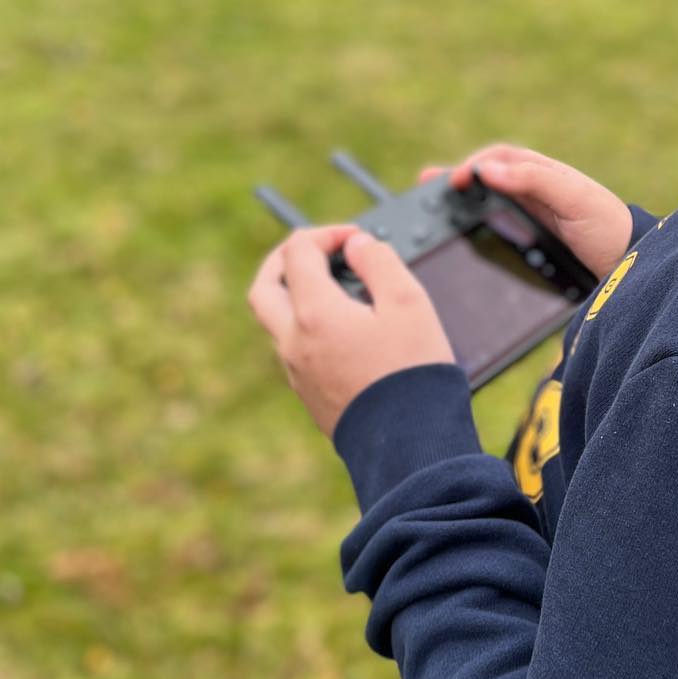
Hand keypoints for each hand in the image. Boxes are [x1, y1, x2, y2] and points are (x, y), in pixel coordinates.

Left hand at [247, 224, 456, 438]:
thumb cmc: (413, 370)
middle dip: (287, 258)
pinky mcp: (308, 394)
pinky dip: (308, 323)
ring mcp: (297, 371)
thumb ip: (380, 262)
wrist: (408, 444)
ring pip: (276, 320)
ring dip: (297, 292)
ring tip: (338, 286)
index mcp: (315, 313)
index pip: (298, 252)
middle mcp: (294, 342)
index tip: (356, 238)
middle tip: (317, 249)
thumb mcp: (409, 301)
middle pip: (265, 286)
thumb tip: (358, 245)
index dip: (326, 234)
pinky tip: (345, 325)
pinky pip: (294, 347)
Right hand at [418, 144, 633, 282]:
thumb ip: (534, 181)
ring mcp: (532, 218)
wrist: (632, 267)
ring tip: (433, 213)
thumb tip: (489, 171)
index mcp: (543, 174)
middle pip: (486, 181)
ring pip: (488, 206)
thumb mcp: (575, 198)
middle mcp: (534, 192)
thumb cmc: (607, 225)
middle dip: (456, 183)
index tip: (454, 181)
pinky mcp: (531, 243)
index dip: (473, 165)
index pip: (499, 159)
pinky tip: (462, 240)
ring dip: (462, 206)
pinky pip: (497, 230)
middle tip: (424, 191)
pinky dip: (476, 230)